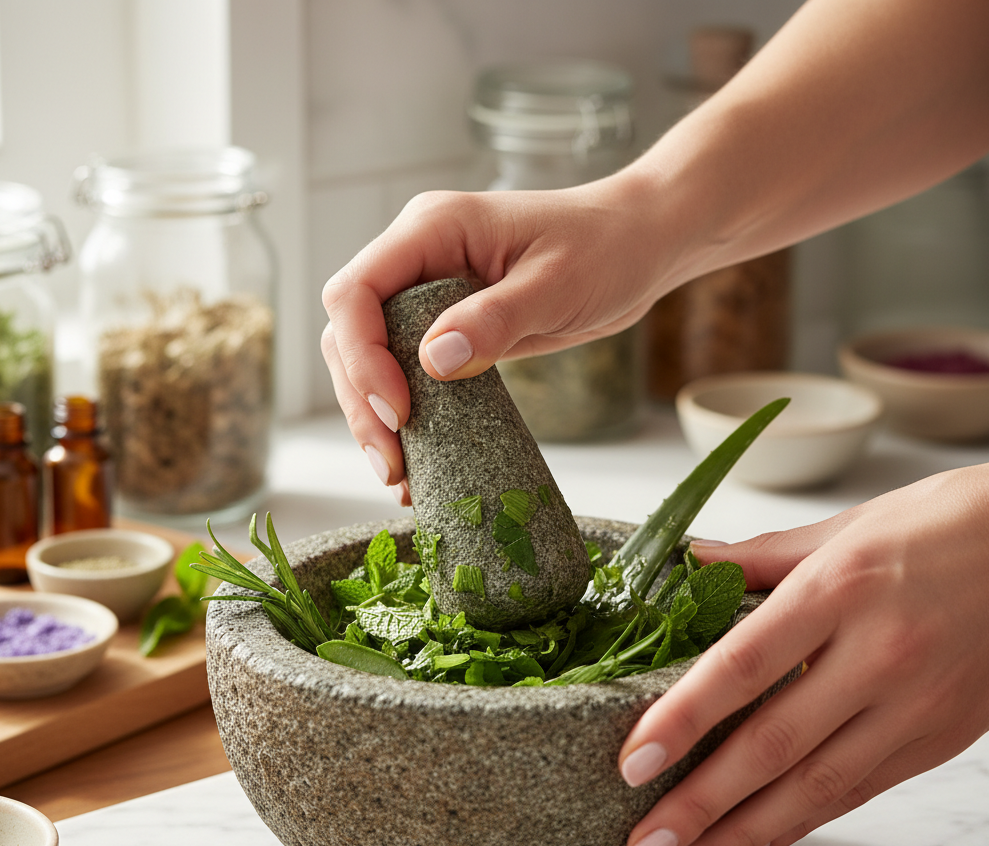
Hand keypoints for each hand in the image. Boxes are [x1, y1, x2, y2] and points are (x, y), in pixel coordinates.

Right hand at [320, 178, 662, 498]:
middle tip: (391, 463)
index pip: (355, 292)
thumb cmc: (606, 247)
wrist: (638, 245)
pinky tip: (417, 461)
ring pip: (370, 359)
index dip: (362, 356)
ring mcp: (429, 295)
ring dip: (374, 417)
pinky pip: (408, 373)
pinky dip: (407, 417)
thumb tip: (432, 361)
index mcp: (432, 229)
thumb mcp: (556, 285)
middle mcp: (418, 259)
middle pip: (350, 333)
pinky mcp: (448, 327)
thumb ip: (495, 320)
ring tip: (397, 474)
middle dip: (361, 401)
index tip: (398, 411)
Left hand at [619, 463, 988, 845]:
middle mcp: (877, 656)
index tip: (632, 762)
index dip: (682, 719)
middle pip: (773, 745)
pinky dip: (803, 822)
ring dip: (745, 836)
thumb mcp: (844, 527)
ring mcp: (914, 705)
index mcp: (840, 591)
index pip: (743, 666)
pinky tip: (756, 842)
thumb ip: (760, 557)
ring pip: (818, 786)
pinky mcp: (941, 738)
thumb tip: (690, 565)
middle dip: (701, 805)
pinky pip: (860, 790)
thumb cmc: (942, 526)